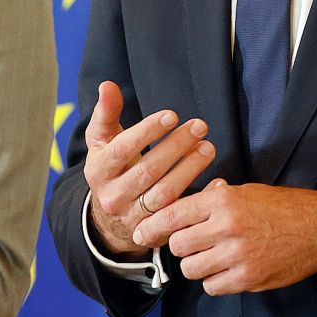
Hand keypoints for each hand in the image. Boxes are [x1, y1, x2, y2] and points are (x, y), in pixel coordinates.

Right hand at [83, 80, 214, 258]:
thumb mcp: (101, 141)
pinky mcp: (154, 231)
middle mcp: (113, 196)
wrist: (109, 218)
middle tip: (200, 127)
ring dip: (190, 169)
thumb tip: (107, 85)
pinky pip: (181, 216)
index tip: (172, 115)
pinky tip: (219, 182)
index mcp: (98, 171)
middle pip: (148, 171)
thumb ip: (106, 113)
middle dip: (176, 147)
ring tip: (208, 148)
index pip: (122, 150)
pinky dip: (201, 198)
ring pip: (165, 193)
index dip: (147, 131)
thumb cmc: (111, 167)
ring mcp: (134, 217)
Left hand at [130, 179, 316, 294]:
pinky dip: (214, 280)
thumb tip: (179, 211)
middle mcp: (226, 226)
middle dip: (181, 246)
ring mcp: (237, 254)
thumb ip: (211, 201)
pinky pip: (211, 286)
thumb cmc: (280, 207)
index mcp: (223, 200)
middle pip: (178, 245)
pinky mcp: (247, 278)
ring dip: (196, 265)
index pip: (173, 214)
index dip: (151, 227)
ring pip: (191, 268)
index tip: (140, 234)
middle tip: (193, 244)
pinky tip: (226, 270)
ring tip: (211, 257)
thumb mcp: (244, 192)